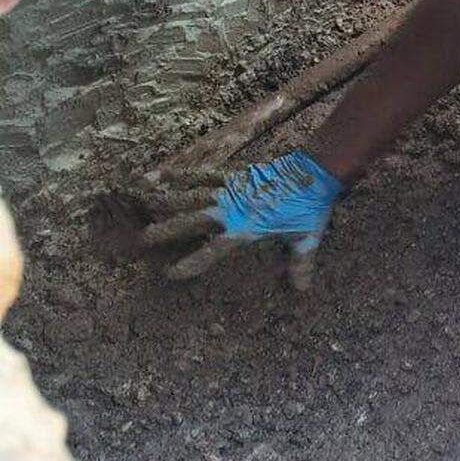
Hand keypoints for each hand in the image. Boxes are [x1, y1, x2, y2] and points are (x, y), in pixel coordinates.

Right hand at [138, 150, 342, 289]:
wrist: (314, 171)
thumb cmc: (309, 207)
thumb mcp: (306, 238)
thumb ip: (301, 264)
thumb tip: (303, 290)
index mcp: (247, 229)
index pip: (213, 250)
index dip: (192, 262)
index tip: (172, 272)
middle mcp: (233, 209)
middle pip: (192, 220)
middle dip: (168, 229)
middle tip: (144, 238)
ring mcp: (232, 189)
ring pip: (193, 195)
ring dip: (169, 200)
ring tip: (146, 204)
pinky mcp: (235, 173)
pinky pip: (205, 174)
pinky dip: (185, 175)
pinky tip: (166, 176)